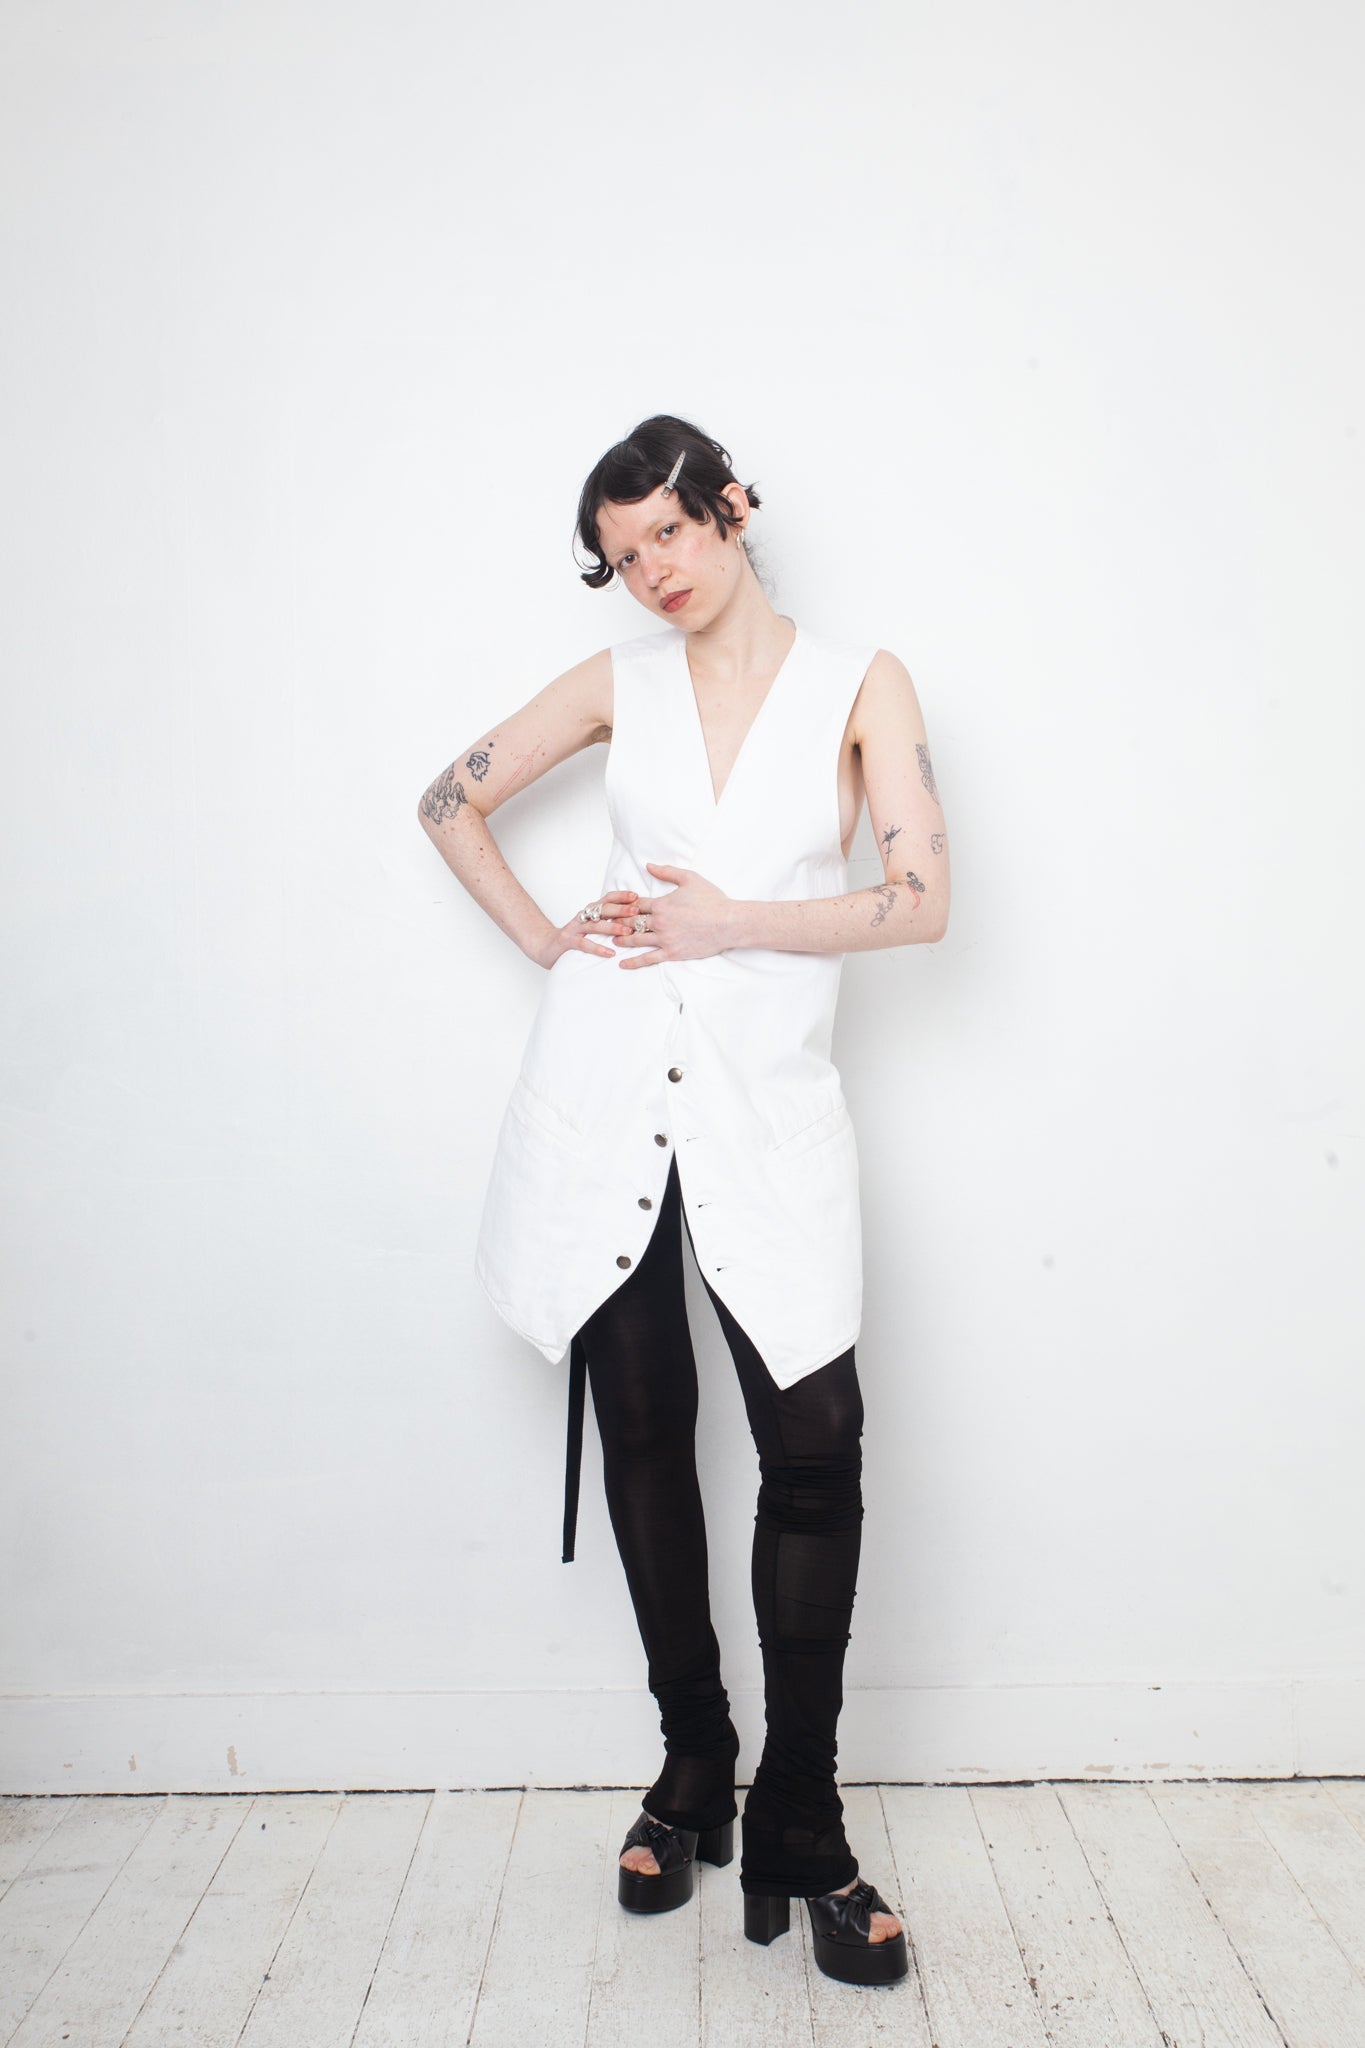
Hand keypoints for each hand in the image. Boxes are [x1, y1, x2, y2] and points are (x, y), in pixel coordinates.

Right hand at [532, 890, 640, 967]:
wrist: (546, 945)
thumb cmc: (573, 936)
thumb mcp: (591, 925)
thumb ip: (606, 920)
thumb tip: (632, 917)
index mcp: (590, 911)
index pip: (607, 899)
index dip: (621, 896)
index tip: (637, 896)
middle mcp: (583, 917)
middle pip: (603, 909)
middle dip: (620, 910)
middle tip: (636, 911)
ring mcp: (574, 929)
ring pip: (595, 926)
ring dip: (612, 928)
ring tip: (627, 932)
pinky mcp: (568, 942)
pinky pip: (584, 944)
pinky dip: (598, 948)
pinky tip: (610, 953)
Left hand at [614, 864, 737, 968]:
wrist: (729, 922)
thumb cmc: (712, 900)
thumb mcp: (689, 879)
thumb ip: (667, 872)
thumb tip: (649, 865)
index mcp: (661, 904)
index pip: (636, 904)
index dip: (623, 905)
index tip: (613, 906)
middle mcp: (659, 922)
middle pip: (632, 922)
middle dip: (617, 922)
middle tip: (605, 924)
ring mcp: (665, 939)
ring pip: (636, 940)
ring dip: (622, 940)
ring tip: (612, 940)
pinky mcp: (672, 953)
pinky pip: (648, 959)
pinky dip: (633, 962)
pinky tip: (622, 964)